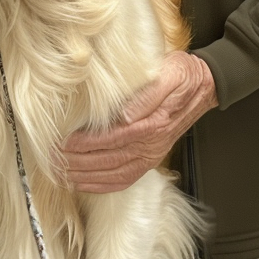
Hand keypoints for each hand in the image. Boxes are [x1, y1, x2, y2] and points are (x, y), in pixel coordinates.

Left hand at [59, 52, 217, 193]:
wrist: (205, 86)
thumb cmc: (183, 75)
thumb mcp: (169, 73)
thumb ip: (148, 94)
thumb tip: (125, 114)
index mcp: (153, 123)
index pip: (113, 138)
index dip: (86, 143)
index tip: (63, 143)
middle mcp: (152, 144)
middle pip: (109, 160)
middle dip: (78, 162)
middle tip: (53, 160)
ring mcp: (152, 154)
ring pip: (114, 173)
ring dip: (86, 176)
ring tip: (62, 173)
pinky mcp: (151, 158)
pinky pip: (126, 178)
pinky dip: (103, 185)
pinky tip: (85, 183)